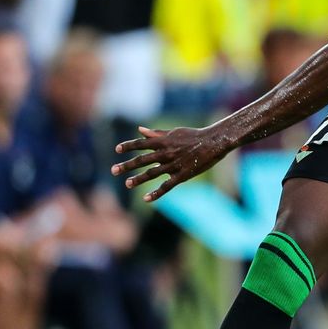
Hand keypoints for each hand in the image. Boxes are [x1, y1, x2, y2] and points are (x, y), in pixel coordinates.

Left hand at [112, 124, 230, 202]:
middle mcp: (166, 153)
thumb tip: (140, 129)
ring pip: (152, 174)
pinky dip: (156, 193)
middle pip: (142, 160)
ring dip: (138, 179)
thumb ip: (156, 133)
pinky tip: (146, 199)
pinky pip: (166, 186)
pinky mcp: (182, 175)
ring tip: (127, 184)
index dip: (128, 146)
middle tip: (113, 171)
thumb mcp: (174, 132)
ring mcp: (173, 165)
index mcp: (163, 141)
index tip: (117, 150)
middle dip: (126, 165)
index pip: (141, 143)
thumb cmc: (194, 136)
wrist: (214, 142)